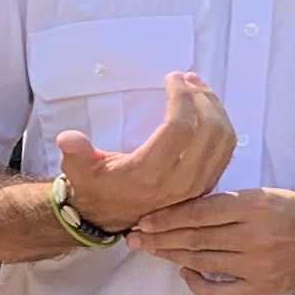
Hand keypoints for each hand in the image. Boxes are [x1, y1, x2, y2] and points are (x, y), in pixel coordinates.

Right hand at [59, 72, 234, 231]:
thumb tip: (68, 138)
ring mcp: (197, 186)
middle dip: (202, 97)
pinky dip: (222, 125)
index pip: (179, 128)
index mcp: (149, 174)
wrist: (109, 217)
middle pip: (210, 131)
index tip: (172, 77)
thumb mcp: (79, 170)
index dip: (181, 98)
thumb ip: (76, 153)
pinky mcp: (206, 186)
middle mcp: (180, 182)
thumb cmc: (96, 186)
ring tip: (199, 88)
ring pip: (224, 141)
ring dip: (216, 108)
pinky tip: (208, 108)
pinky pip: (226, 152)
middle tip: (188, 78)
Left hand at [123, 187, 294, 294]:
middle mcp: (256, 236)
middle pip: (195, 239)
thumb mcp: (267, 193)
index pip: (199, 213)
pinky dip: (199, 284)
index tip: (144, 219)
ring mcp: (260, 265)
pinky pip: (222, 291)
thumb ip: (231, 203)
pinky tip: (186, 273)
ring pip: (203, 262)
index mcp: (256, 205)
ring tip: (150, 252)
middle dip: (160, 239)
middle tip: (135, 238)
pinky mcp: (265, 286)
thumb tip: (185, 212)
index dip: (167, 218)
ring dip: (172, 257)